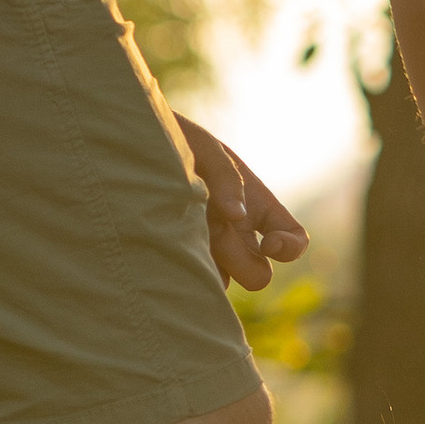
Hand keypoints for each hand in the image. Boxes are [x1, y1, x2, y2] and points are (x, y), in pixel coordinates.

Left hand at [173, 116, 307, 291]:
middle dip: (241, 261)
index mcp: (257, 207)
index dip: (290, 248)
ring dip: (209, 264)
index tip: (269, 243)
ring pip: (222, 281)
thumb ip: (227, 177)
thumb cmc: (176, 141)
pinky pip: (191, 279)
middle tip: (215, 233)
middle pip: (259, 275)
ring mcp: (208, 249)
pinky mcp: (177, 258)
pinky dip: (184, 268)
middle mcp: (237, 234)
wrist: (129, 149)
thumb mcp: (206, 149)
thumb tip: (238, 216)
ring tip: (181, 228)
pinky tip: (165, 240)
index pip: (294, 240)